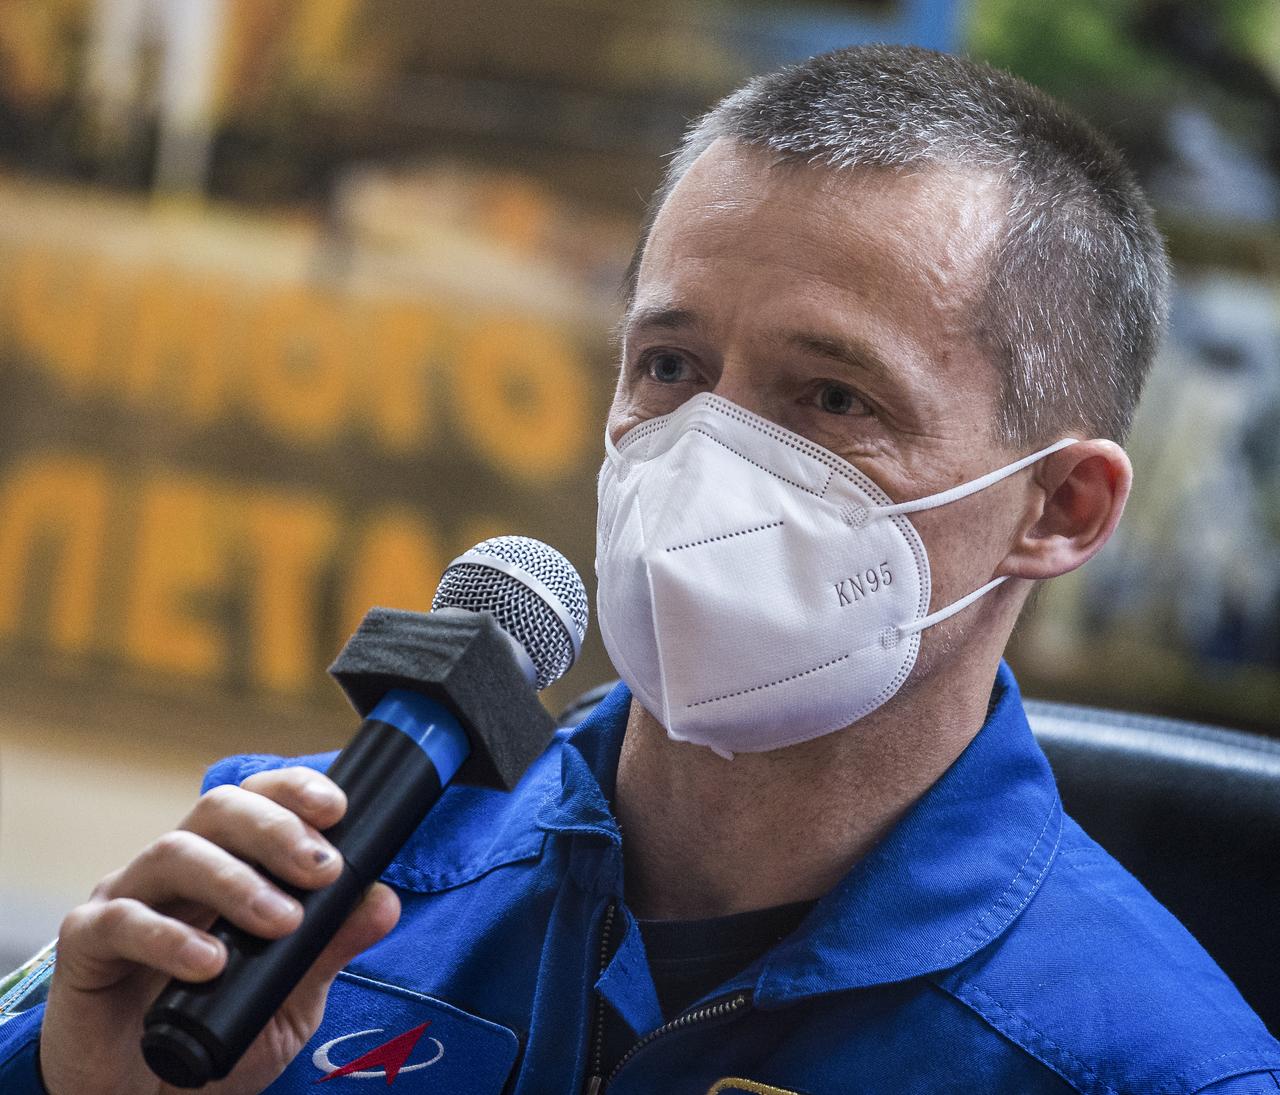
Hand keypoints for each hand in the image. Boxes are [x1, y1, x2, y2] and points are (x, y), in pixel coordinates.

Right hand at [39, 768, 400, 1094]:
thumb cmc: (218, 1032)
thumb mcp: (293, 996)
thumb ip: (331, 947)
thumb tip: (385, 900)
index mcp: (226, 863)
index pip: (257, 798)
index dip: (294, 790)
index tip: (338, 809)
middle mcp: (176, 868)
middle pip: (219, 808)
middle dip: (277, 829)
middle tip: (322, 870)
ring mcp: (128, 898)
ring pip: (175, 852)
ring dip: (236, 881)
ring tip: (280, 923)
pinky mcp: (87, 945)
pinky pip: (122, 921)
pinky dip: (169, 937)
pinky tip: (209, 964)